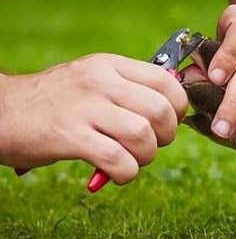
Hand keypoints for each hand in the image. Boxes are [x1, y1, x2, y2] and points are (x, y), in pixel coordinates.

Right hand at [0, 54, 187, 183]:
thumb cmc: (54, 102)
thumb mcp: (92, 79)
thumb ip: (129, 89)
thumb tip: (172, 109)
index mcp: (109, 65)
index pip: (166, 80)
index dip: (178, 107)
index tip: (169, 121)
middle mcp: (100, 82)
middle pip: (161, 110)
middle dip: (166, 135)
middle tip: (151, 144)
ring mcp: (84, 108)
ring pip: (143, 135)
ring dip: (146, 156)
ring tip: (132, 160)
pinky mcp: (69, 137)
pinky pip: (119, 160)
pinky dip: (127, 173)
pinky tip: (116, 173)